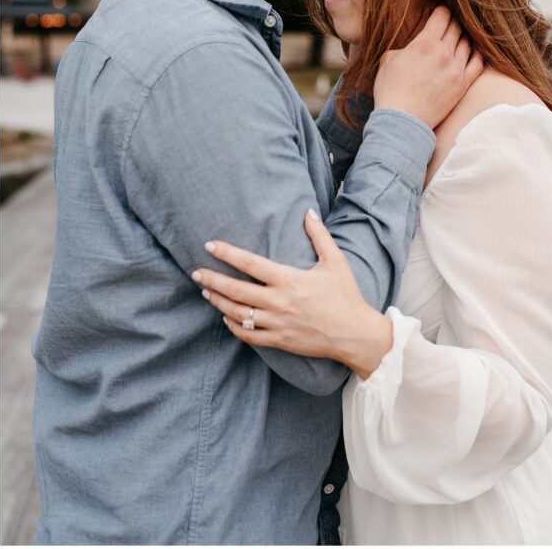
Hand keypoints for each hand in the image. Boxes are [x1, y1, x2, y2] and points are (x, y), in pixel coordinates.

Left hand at [192, 210, 392, 378]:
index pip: (250, 264)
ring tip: (206, 292)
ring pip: (238, 313)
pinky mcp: (279, 341)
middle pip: (236, 290)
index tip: (209, 246)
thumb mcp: (335, 261)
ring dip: (219, 301)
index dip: (227, 254)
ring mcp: (277, 324)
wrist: (355, 335)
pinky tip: (226, 317)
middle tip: (196, 273)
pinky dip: (234, 326)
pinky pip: (249, 335)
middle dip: (212, 280)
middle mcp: (279, 302)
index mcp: (289, 280)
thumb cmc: (346, 296)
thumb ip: (319, 235)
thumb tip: (308, 211)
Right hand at [373, 6, 483, 130]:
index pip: (441, 17)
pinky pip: (478, 63)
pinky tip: (474, 51)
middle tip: (451, 22)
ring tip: (460, 36)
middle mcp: (444, 53)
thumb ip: (406, 46)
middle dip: (453, 22)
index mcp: (425, 43)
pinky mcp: (463, 85)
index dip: (441, 10)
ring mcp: (456, 69)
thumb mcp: (389, 59)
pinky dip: (478, 53)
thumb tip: (415, 44)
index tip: (441, 11)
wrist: (402, 121)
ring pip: (467, 43)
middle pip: (456, 28)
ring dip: (464, 37)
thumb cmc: (391, 90)